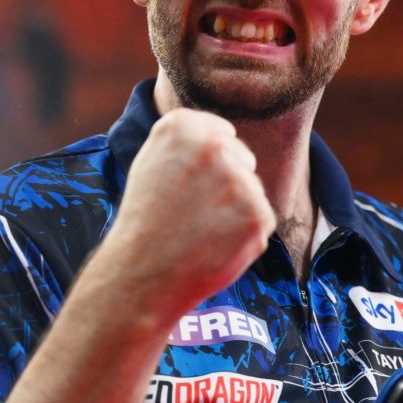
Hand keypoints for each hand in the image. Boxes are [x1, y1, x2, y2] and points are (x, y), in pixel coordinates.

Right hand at [98, 108, 276, 319]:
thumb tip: (227, 134)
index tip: (189, 183)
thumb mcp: (151, 161)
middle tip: (193, 211)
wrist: (141, 275)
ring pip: (252, 191)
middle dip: (227, 183)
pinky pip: (261, 219)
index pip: (221, 132)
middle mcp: (214, 146)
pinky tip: (215, 245)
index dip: (208, 163)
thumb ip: (189, 139)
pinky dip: (244, 235)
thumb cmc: (145, 220)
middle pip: (242, 159)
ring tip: (200, 230)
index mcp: (183, 126)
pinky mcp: (258, 214)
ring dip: (236, 210)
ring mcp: (239, 180)